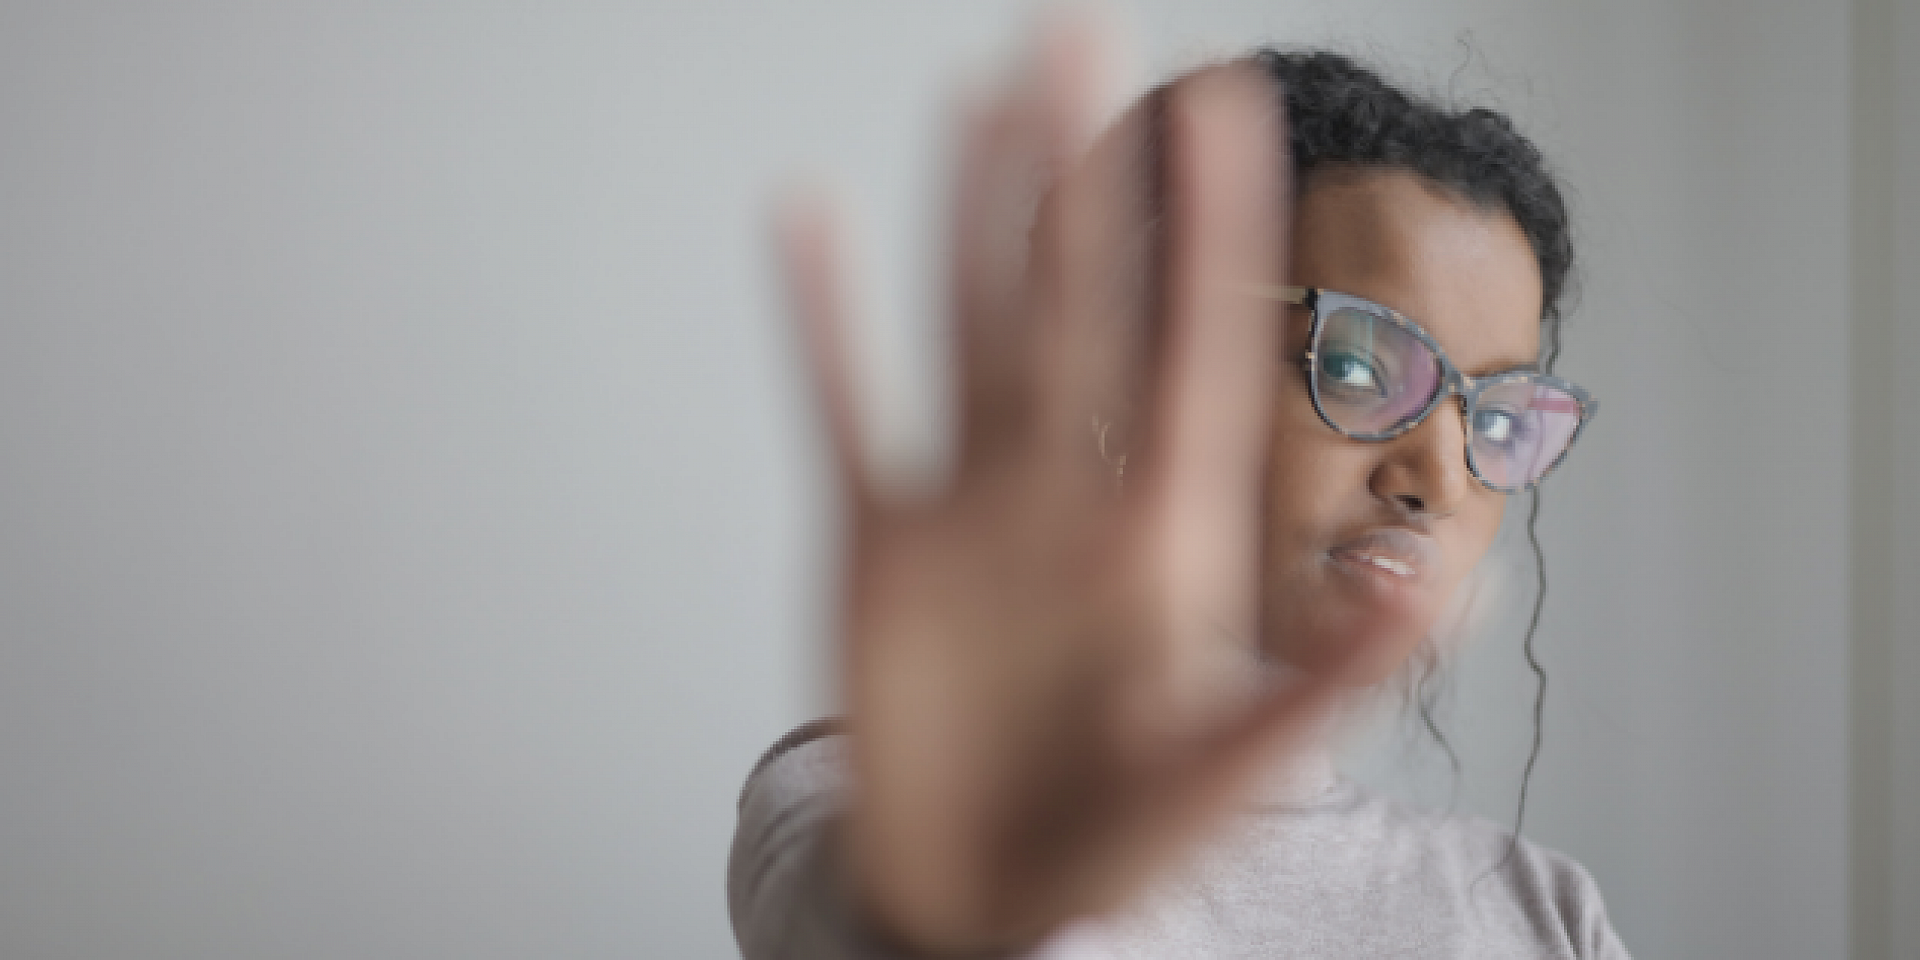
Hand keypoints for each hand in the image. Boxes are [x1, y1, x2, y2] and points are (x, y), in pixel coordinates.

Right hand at [778, 20, 1371, 954]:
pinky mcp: (877, 544)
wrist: (979, 902)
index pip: (1193, 351)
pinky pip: (845, 408)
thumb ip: (1324, 678)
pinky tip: (810, 227)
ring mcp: (969, 510)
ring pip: (968, 328)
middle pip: (1073, 303)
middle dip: (1076, 173)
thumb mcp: (1231, 768)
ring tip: (972, 96)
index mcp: (1161, 537)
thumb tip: (1423, 582)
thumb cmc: (1109, 843)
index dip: (1208, 229)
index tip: (1221, 109)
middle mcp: (1066, 497)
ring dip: (969, 213)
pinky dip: (823, 321)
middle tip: (1075, 39)